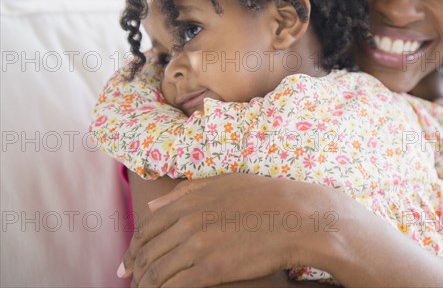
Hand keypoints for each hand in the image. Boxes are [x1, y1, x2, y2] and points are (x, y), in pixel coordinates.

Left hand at [119, 173, 336, 286]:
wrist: (295, 217)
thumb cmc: (264, 197)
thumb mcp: (223, 183)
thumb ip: (185, 192)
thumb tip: (152, 205)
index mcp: (189, 201)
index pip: (147, 228)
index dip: (132, 248)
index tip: (128, 262)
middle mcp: (188, 222)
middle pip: (147, 252)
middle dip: (134, 269)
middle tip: (131, 280)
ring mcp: (198, 245)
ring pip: (157, 272)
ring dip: (146, 284)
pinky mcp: (212, 269)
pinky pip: (175, 286)